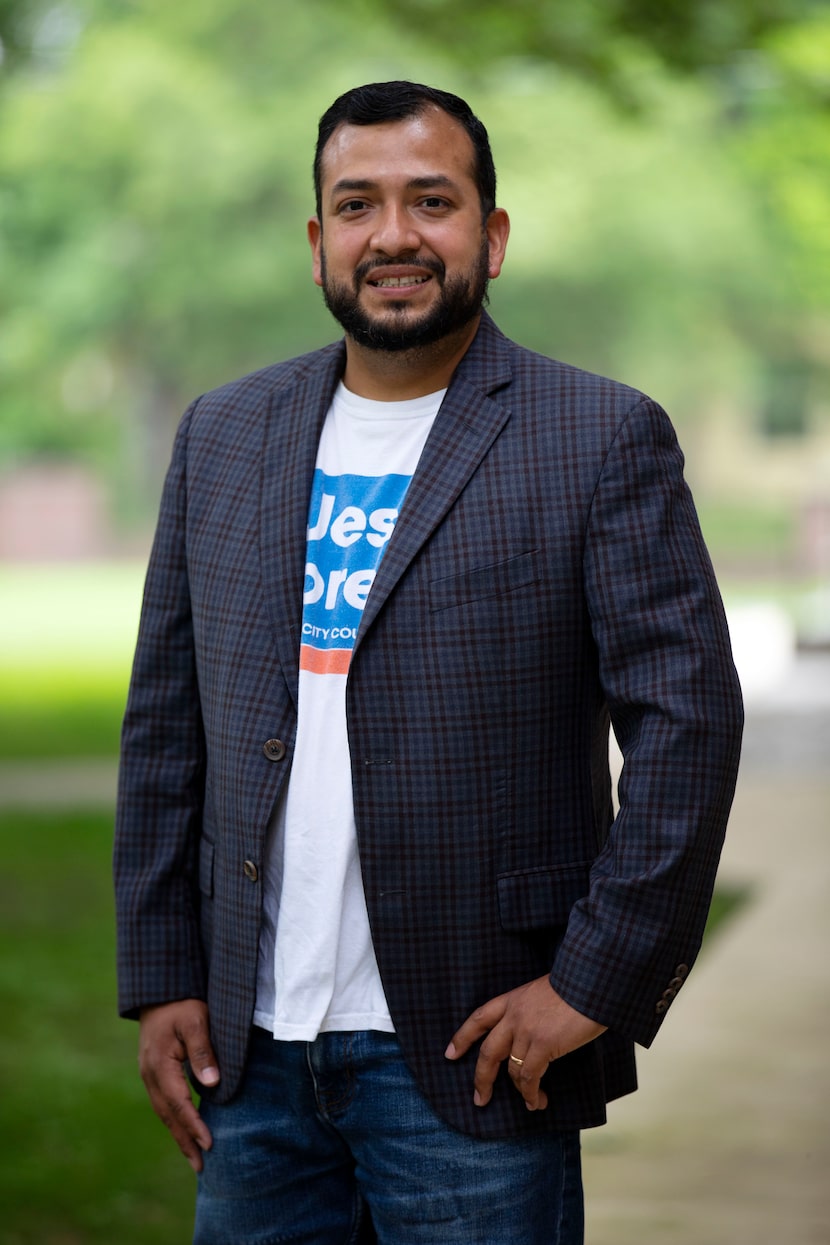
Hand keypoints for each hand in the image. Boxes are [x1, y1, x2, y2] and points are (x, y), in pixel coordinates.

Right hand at [138, 999, 219, 1171]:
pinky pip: (164, 1102)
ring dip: (178, 1134)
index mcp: (159, 1064)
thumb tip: (211, 1085)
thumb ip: (203, 1051)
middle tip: (200, 1165)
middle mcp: (150, 1074)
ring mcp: (149, 1074)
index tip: (209, 1143)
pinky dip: (174, 1119)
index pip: (179, 1103)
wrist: (158, 989)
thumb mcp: (196, 1020)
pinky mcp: (153, 1071)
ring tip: (194, 1156)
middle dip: (184, 1140)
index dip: (194, 1125)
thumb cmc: (181, 1002)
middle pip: (168, 1115)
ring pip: (164, 1111)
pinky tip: (184, 1128)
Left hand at [444, 976, 605, 1110]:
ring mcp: (525, 1030)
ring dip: (520, 1091)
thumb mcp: (543, 992)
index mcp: (512, 999)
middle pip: (488, 1052)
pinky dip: (531, 1093)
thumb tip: (534, 1036)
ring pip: (512, 1070)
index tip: (450, 1054)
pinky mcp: (542, 1045)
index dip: (462, 1037)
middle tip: (479, 1098)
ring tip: (531, 1102)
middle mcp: (513, 1015)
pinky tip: (537, 1102)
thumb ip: (531, 1011)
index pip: (479, 1018)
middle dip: (481, 1078)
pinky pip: (530, 1077)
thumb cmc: (575, 985)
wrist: (590, 980)